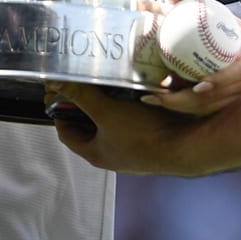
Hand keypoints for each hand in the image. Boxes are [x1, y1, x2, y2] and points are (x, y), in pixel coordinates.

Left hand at [47, 79, 197, 175]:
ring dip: (109, 105)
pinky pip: (132, 123)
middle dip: (86, 106)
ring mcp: (131, 150)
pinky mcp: (149, 141)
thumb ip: (81, 96)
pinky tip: (134, 94)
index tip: (60, 94)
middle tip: (86, 84)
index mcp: (95, 153)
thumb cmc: (143, 135)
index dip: (60, 112)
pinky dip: (129, 108)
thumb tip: (56, 84)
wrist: (184, 146)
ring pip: (112, 124)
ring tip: (110, 84)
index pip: (66, 133)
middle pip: (89, 127)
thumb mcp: (106, 112)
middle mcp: (112, 155)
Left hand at [142, 0, 240, 117]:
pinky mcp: (229, 107)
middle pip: (216, 98)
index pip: (238, 72)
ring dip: (181, 107)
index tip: (197, 85)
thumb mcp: (216, 15)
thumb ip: (194, 3)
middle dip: (186, 101)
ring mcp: (239, 98)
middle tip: (158, 94)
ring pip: (208, 109)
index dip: (220, 80)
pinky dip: (184, 108)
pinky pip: (206, 112)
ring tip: (153, 98)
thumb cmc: (230, 31)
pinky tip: (161, 102)